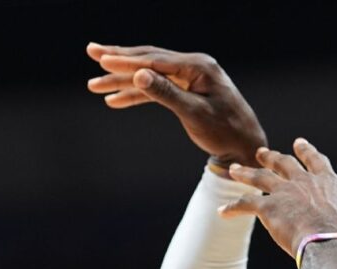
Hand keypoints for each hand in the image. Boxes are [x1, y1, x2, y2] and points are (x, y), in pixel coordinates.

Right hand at [86, 42, 265, 166]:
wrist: (246, 147)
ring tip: (95, 86)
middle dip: (118, 61)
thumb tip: (139, 73)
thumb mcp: (194, 114)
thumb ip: (166, 93)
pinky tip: (116, 101)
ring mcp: (192, 77)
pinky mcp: (189, 89)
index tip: (99, 59)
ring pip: (150, 75)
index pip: (155, 59)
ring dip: (123, 81)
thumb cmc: (225, 132)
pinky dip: (138, 94)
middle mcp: (195, 66)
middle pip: (149, 60)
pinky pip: (159, 88)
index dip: (125, 60)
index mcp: (199, 66)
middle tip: (90, 53)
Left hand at [219, 139, 336, 258]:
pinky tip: (222, 212)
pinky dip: (233, 207)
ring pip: (259, 177)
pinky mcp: (268, 207)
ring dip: (245, 173)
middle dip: (271, 157)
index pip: (315, 161)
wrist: (328, 243)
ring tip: (234, 169)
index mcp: (327, 182)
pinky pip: (245, 204)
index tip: (299, 143)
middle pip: (283, 163)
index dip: (306, 152)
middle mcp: (303, 181)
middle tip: (261, 152)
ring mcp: (284, 192)